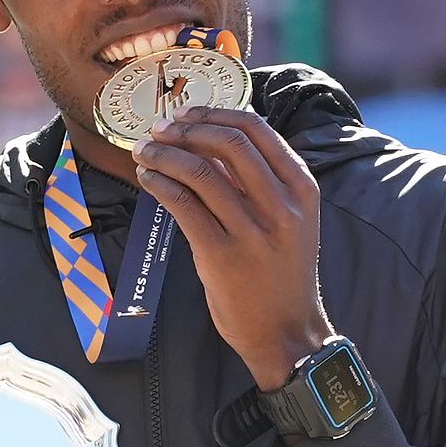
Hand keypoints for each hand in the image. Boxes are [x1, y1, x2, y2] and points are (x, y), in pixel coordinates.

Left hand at [132, 106, 333, 390]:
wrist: (286, 331)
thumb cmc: (281, 272)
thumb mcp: (290, 220)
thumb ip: (260, 181)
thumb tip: (215, 136)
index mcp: (301, 189)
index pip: (257, 130)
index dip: (215, 114)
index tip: (187, 115)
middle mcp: (282, 206)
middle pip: (228, 143)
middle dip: (186, 129)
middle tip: (160, 130)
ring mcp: (252, 231)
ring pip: (199, 172)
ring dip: (163, 154)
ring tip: (143, 152)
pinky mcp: (220, 255)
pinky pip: (182, 204)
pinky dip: (159, 184)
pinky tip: (148, 179)